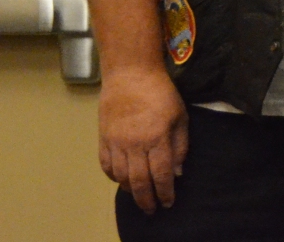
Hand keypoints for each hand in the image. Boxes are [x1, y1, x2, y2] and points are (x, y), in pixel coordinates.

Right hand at [99, 66, 188, 213]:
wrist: (130, 74)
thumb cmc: (161, 93)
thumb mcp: (180, 116)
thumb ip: (180, 145)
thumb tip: (177, 172)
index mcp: (158, 138)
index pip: (162, 175)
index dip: (165, 192)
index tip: (168, 203)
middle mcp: (136, 144)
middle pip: (139, 181)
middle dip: (147, 199)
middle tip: (151, 209)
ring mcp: (117, 142)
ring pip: (121, 177)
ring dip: (130, 190)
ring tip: (138, 195)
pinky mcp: (103, 138)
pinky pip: (106, 165)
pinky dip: (113, 177)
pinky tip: (121, 180)